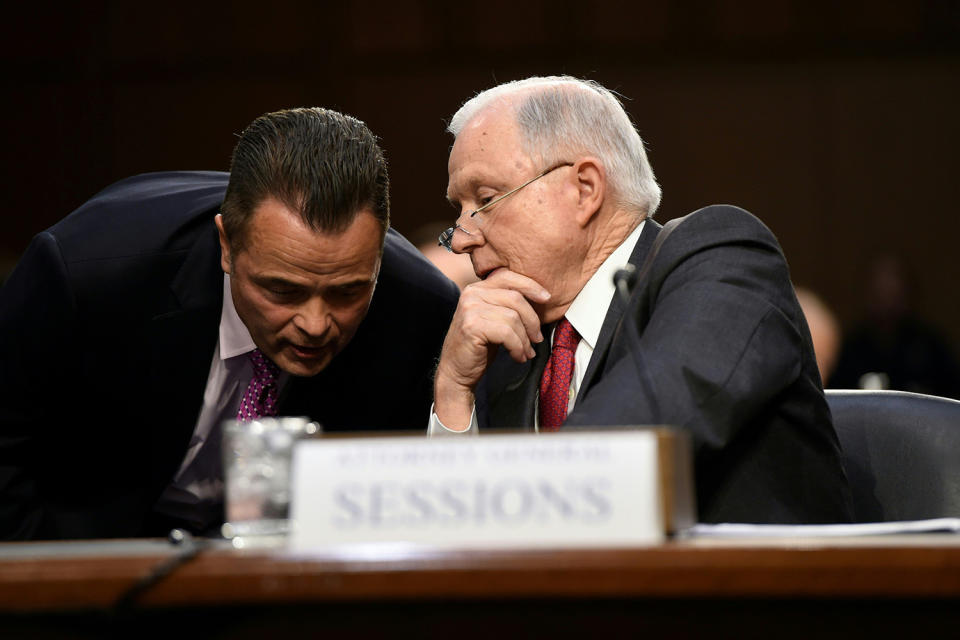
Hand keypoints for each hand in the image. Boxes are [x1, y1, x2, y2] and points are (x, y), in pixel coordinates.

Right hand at [434, 270, 550, 429]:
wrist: (456, 371)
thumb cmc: (480, 346)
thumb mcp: (493, 318)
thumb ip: (507, 304)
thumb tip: (541, 298)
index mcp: (476, 288)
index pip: (507, 276)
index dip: (530, 285)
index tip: (546, 298)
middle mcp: (471, 294)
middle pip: (515, 298)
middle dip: (532, 320)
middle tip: (537, 338)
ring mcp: (470, 309)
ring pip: (513, 318)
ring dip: (525, 339)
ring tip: (527, 352)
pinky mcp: (473, 326)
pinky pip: (507, 333)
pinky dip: (518, 347)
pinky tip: (518, 357)